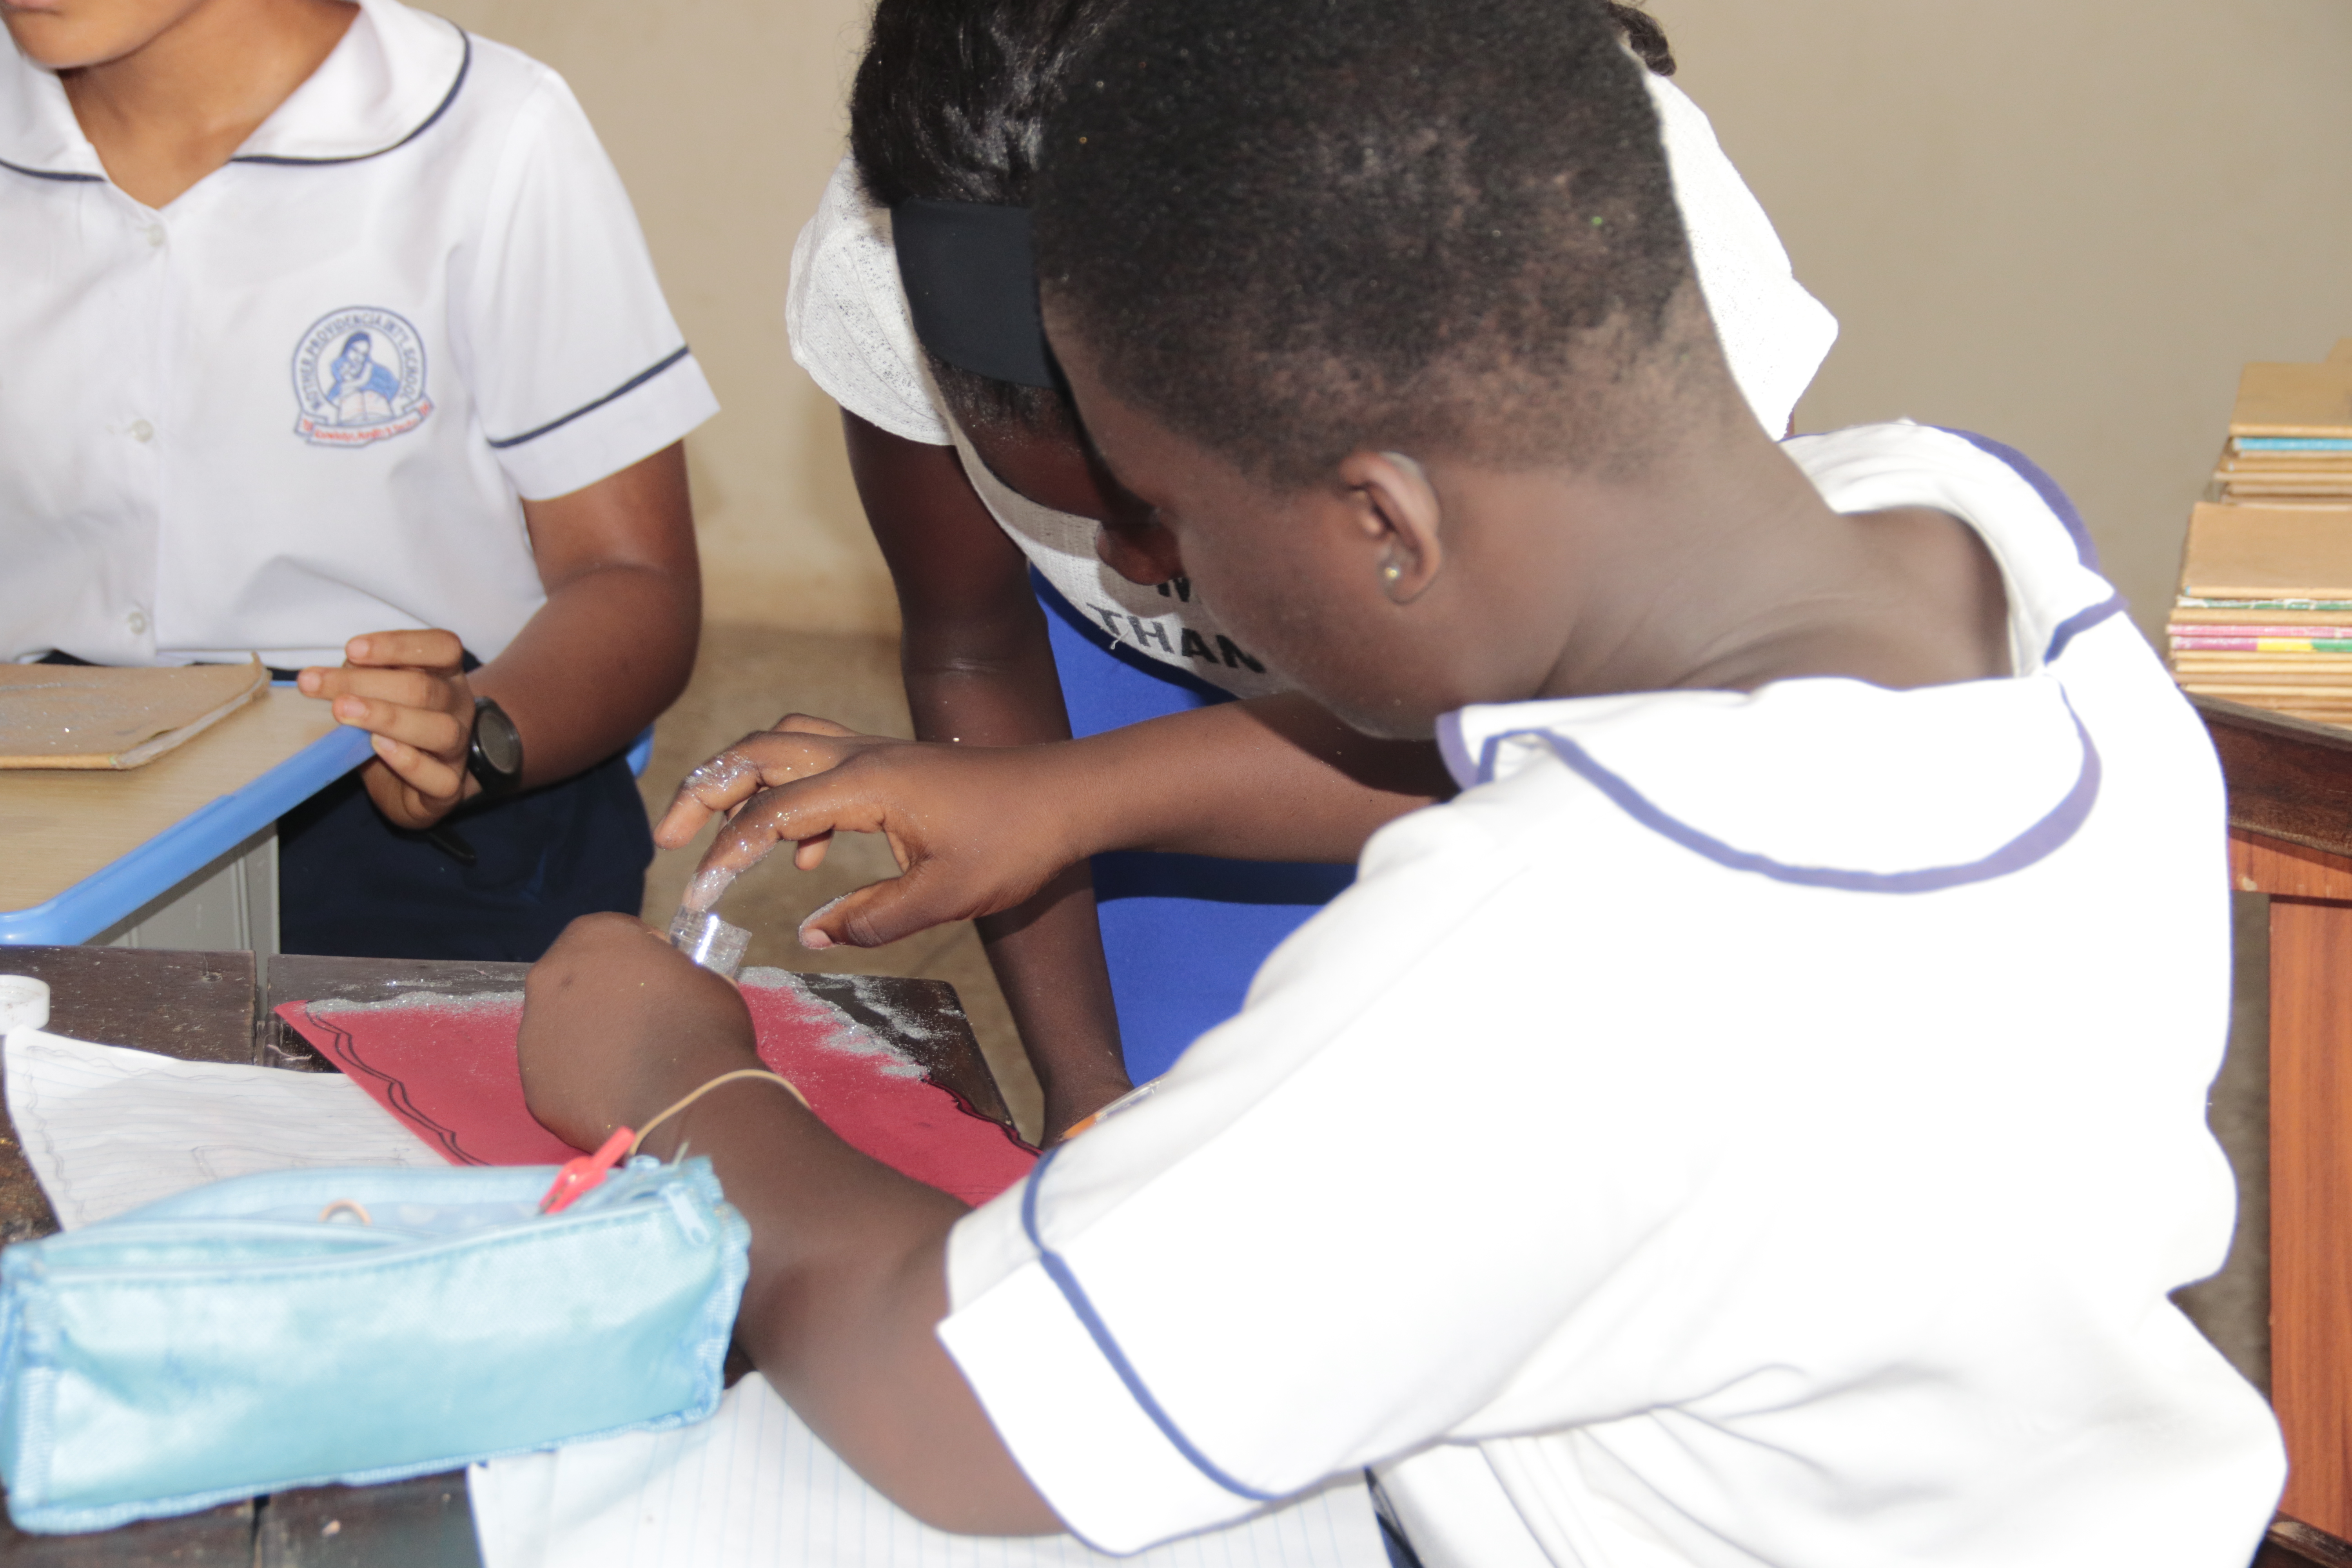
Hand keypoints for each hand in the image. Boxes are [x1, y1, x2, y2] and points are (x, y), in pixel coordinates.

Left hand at [298, 629, 478, 828]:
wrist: (410, 785)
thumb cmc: (390, 728)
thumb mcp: (376, 691)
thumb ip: (364, 677)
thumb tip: (336, 672)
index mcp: (445, 676)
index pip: (442, 647)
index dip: (399, 645)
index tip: (351, 649)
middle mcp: (458, 708)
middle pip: (426, 689)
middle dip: (365, 683)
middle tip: (316, 684)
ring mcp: (458, 748)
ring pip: (440, 730)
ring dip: (387, 717)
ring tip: (342, 712)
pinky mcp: (449, 787)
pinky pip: (439, 778)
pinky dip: (409, 762)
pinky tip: (378, 746)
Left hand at [518, 913, 760, 1149]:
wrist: (689, 1100)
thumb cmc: (704, 1025)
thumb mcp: (702, 977)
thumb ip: (670, 973)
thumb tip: (666, 986)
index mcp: (592, 937)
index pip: (611, 935)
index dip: (639, 956)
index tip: (661, 981)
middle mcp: (548, 978)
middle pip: (574, 981)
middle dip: (602, 997)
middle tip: (640, 1025)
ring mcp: (533, 1034)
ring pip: (560, 1030)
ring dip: (587, 1040)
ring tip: (629, 1068)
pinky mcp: (535, 1086)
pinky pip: (560, 1077)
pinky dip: (582, 1084)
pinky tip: (615, 1096)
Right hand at [656, 718, 1092, 950]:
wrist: (1067, 797)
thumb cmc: (1015, 842)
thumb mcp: (944, 897)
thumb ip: (871, 919)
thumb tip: (811, 934)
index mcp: (865, 783)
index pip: (769, 814)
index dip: (724, 855)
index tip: (695, 896)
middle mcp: (861, 755)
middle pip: (756, 753)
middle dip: (704, 792)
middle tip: (667, 839)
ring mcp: (876, 753)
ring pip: (784, 746)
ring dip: (742, 782)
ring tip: (715, 834)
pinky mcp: (891, 765)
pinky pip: (820, 763)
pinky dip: (794, 799)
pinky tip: (808, 857)